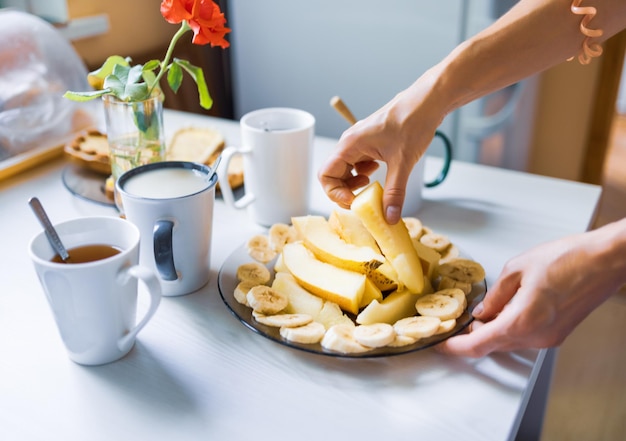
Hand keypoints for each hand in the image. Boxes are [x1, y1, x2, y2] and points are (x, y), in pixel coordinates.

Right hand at [318, 74, 444, 223]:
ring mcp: (359, 143)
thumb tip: (389, 217)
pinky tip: (379, 172)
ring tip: (371, 186)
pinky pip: (357, 164)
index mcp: (350, 144)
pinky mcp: (369, 143)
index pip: (325, 174)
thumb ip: (395, 192)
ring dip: (354, 183)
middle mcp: (350, 143)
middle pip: (333, 174)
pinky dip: (364, 174)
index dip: (335, 192)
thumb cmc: (412, 122)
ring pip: (346, 170)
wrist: (426, 103)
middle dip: (345, 191)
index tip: (354, 200)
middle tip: (362, 200)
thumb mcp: (403, 163)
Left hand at [437, 223, 625, 357]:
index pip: (479, 344)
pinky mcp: (557, 334)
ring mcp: (549, 338)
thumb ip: (494, 295)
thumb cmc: (569, 259)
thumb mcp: (517, 269)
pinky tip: (509, 307)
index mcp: (521, 321)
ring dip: (493, 329)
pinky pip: (525, 336)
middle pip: (493, 345)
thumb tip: (481, 311)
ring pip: (509, 340)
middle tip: (461, 317)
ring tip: (487, 306)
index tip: (443, 345)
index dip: (456, 347)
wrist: (606, 260)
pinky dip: (511, 326)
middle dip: (474, 333)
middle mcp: (536, 336)